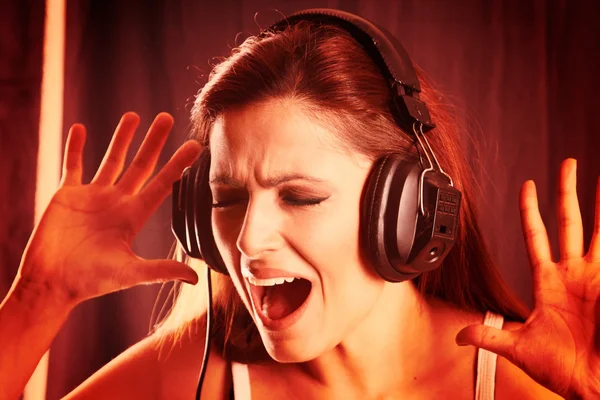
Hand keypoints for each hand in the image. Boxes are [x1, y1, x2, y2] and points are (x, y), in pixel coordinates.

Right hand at [17, 112, 200, 308]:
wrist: (51, 283)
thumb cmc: (90, 281)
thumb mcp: (128, 273)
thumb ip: (159, 270)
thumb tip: (194, 279)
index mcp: (134, 216)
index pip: (163, 184)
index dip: (179, 165)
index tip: (195, 146)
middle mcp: (117, 202)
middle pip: (141, 165)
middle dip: (154, 142)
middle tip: (167, 117)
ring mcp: (93, 196)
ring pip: (111, 160)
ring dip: (121, 138)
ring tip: (133, 115)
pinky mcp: (67, 195)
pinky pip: (72, 165)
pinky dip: (76, 147)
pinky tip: (80, 128)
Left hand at [456, 158, 599, 398]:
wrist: (591, 386)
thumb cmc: (560, 368)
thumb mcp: (519, 349)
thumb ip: (489, 336)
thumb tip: (458, 335)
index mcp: (548, 281)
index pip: (536, 235)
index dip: (530, 210)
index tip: (527, 186)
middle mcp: (573, 273)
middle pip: (569, 221)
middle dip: (567, 192)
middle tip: (566, 163)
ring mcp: (596, 277)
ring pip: (597, 229)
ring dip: (599, 203)